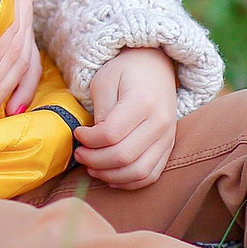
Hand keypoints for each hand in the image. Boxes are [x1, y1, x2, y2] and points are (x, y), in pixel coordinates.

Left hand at [73, 48, 178, 188]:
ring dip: (110, 174)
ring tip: (92, 166)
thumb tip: (94, 142)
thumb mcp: (105, 80)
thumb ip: (100, 111)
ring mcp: (167, 137)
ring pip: (138, 172)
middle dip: (94, 160)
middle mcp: (160, 122)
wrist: (156, 66)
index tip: (78, 133)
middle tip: (80, 153)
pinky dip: (128, 182)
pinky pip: (150, 175)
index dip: (88, 140)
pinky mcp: (168, 148)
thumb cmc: (126, 71)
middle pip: (123, 156)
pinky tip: (110, 175)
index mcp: (143, 101)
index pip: (110, 134)